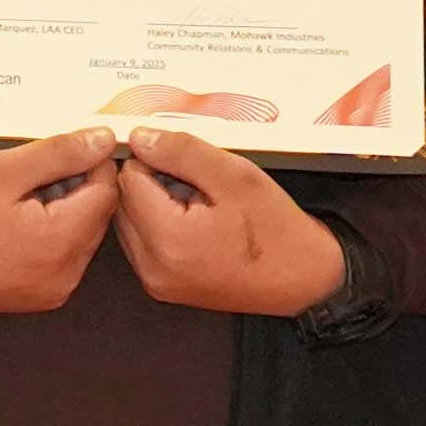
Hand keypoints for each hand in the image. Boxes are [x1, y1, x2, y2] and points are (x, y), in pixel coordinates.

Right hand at [0, 126, 121, 314]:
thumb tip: (104, 140)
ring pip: (85, 238)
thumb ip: (59, 153)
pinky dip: (57, 237)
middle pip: (98, 217)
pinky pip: (68, 259)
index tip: (69, 151)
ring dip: (69, 213)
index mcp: (60, 240)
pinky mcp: (47, 297)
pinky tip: (27, 226)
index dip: (93, 164)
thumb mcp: (3, 171)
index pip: (106, 191)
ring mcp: (58, 289)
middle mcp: (68, 273)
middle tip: (40, 176)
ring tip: (29, 200)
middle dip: (79, 189)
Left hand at [113, 128, 350, 315]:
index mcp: (168, 241)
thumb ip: (181, 151)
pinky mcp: (161, 286)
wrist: (303, 278)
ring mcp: (156, 281)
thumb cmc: (276, 231)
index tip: (186, 161)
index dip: (156, 159)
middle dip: (153, 183)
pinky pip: (142, 242)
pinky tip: (196, 222)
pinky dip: (161, 224)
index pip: (129, 179)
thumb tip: (140, 139)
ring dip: (155, 203)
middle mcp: (153, 267)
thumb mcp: (234, 175)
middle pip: (123, 202)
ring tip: (200, 204)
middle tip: (199, 185)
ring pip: (129, 221)